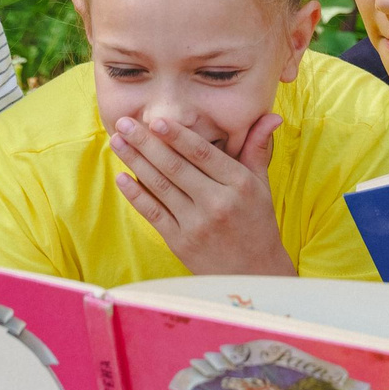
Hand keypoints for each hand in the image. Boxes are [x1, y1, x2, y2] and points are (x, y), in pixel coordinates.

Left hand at [108, 113, 292, 275]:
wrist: (254, 273)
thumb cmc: (257, 223)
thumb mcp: (261, 185)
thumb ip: (257, 149)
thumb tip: (271, 116)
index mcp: (239, 184)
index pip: (202, 154)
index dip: (177, 135)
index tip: (155, 119)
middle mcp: (217, 203)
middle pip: (175, 167)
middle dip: (146, 143)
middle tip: (124, 123)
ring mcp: (196, 224)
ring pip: (160, 187)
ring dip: (135, 162)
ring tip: (117, 142)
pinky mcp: (180, 243)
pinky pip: (153, 214)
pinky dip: (135, 195)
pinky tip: (121, 177)